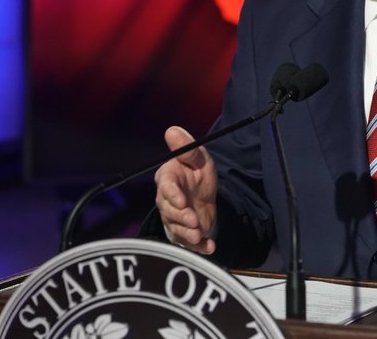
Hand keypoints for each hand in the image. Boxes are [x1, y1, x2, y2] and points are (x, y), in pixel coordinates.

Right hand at [153, 126, 217, 254]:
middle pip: (169, 211)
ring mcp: (174, 219)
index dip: (172, 195)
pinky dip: (200, 247)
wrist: (204, 193)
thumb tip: (172, 130)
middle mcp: (167, 201)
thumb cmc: (196, 172)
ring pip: (177, 228)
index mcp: (168, 179)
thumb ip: (187, 148)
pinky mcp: (185, 233)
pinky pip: (189, 243)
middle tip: (194, 220)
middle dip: (181, 217)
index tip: (181, 200)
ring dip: (188, 234)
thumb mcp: (198, 157)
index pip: (166, 188)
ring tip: (199, 234)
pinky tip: (210, 247)